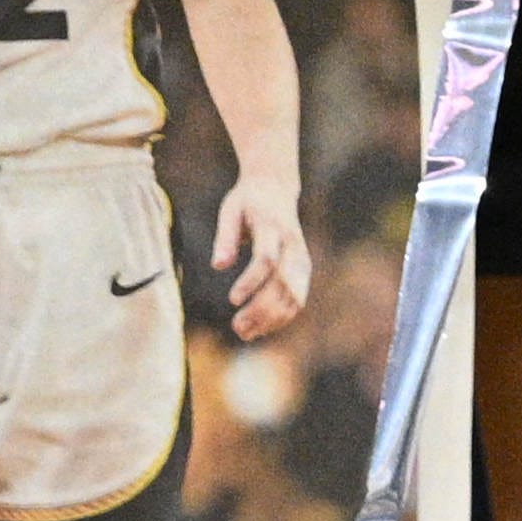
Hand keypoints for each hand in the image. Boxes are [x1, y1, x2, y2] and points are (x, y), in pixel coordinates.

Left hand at [214, 165, 312, 343]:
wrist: (276, 187)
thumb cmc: (248, 200)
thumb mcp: (230, 210)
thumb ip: (225, 237)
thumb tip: (218, 266)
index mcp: (273, 228)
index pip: (267, 259)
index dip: (252, 282)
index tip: (233, 300)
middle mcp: (293, 245)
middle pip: (283, 283)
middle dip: (262, 309)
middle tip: (237, 327)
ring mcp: (301, 258)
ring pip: (294, 296)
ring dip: (272, 319)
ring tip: (244, 333)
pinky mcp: (303, 268)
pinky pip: (297, 299)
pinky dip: (281, 318)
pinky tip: (260, 329)